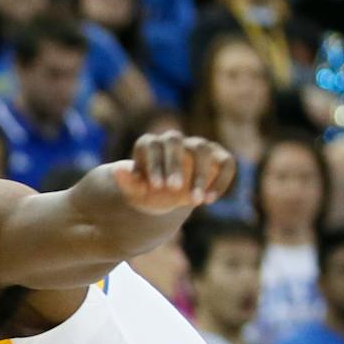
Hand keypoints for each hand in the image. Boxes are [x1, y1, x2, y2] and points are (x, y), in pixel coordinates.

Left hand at [114, 132, 235, 211]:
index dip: (153, 164)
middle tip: (173, 189)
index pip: (150, 145)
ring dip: (200, 175)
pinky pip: (227, 162)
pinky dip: (222, 179)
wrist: (166, 197)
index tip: (155, 187)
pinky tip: (210, 200)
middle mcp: (174, 141)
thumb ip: (129, 183)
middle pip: (175, 141)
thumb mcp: (136, 193)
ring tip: (194, 202)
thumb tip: (117, 171)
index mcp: (150, 145)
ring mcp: (197, 146)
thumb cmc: (148, 192)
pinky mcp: (217, 158)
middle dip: (174, 164)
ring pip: (202, 150)